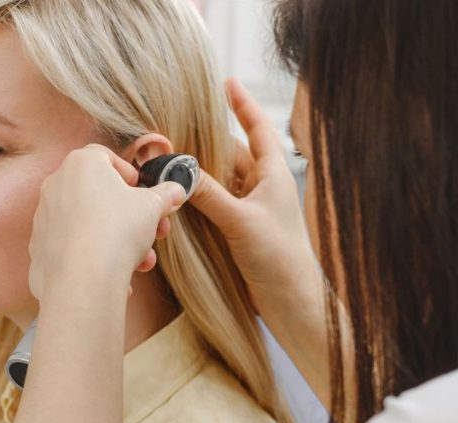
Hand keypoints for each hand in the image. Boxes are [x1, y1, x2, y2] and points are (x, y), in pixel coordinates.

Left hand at [28, 145, 186, 300]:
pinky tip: (117, 276)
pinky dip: (94, 256)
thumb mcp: (152, 207)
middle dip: (131, 215)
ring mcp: (44, 216)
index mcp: (81, 164)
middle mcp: (56, 184)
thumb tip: (176, 190)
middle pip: (99, 195)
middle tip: (155, 232)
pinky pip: (74, 246)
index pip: (106, 157)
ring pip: (88, 223)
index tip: (144, 193)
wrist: (82, 279)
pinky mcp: (39, 246)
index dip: (129, 173)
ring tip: (143, 261)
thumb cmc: (117, 231)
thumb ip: (165, 195)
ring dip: (118, 239)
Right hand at [189, 79, 321, 316]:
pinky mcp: (237, 231)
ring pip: (218, 180)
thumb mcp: (241, 221)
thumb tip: (177, 169)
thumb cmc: (279, 258)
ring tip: (166, 159)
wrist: (291, 303)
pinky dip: (197, 197)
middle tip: (172, 131)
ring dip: (197, 172)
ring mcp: (249, 210)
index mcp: (273, 175)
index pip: (257, 130)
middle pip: (230, 153)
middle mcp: (262, 188)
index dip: (242, 105)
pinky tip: (176, 195)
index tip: (227, 83)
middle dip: (204, 142)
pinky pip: (213, 204)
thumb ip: (209, 194)